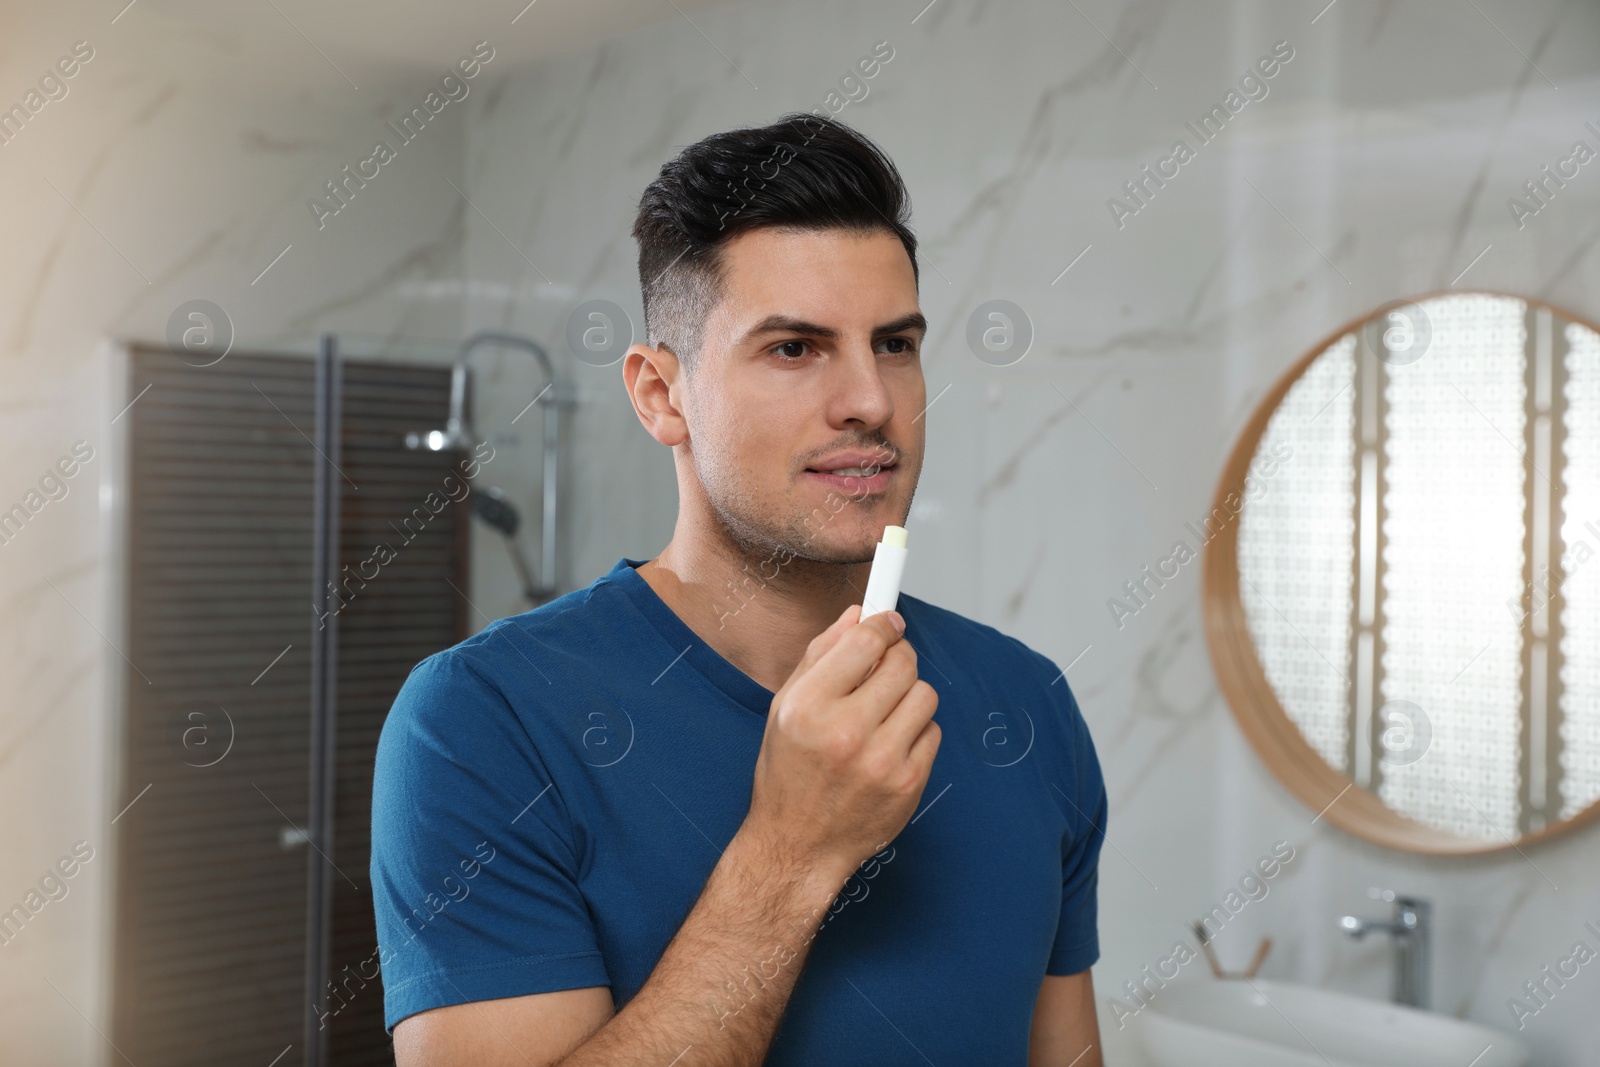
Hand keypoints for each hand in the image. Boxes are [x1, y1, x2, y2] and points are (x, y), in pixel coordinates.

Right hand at [743, 604, 940, 883]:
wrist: (797, 846)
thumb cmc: (788, 773)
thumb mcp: (785, 708)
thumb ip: (820, 655)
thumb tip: (859, 615)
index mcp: (808, 706)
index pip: (864, 640)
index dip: (882, 624)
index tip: (888, 622)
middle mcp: (845, 731)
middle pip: (902, 663)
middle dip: (896, 659)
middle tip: (884, 670)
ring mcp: (881, 760)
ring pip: (925, 694)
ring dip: (908, 697)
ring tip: (883, 715)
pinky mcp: (908, 784)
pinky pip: (932, 732)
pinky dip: (915, 733)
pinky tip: (889, 747)